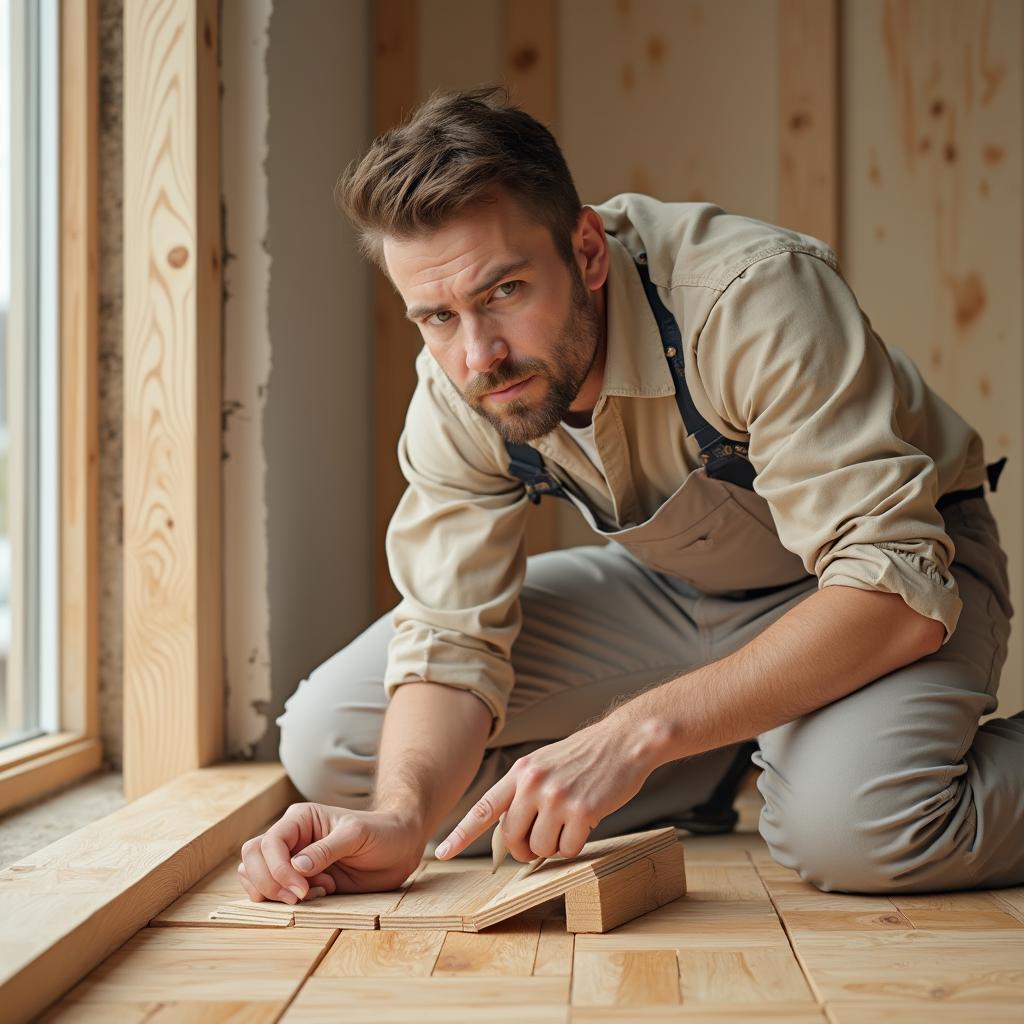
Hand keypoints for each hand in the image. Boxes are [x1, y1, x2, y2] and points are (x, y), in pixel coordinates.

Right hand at [238, 802, 424, 902]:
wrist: (400, 847)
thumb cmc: (381, 832)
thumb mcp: (356, 835)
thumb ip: (327, 850)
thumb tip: (297, 867)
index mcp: (300, 819)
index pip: (268, 843)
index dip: (277, 869)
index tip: (302, 889)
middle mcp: (291, 839)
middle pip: (251, 860)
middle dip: (270, 883)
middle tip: (301, 897)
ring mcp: (292, 861)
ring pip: (255, 877)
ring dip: (276, 893)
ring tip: (313, 893)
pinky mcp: (300, 882)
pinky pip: (273, 893)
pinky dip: (285, 901)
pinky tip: (318, 895)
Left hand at [434, 716, 656, 863]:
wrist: (624, 741)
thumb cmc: (584, 757)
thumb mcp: (543, 764)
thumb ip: (522, 793)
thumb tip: (510, 835)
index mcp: (520, 772)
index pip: (483, 808)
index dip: (461, 834)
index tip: (441, 853)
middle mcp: (533, 783)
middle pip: (511, 838)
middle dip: (524, 848)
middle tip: (540, 842)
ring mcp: (557, 797)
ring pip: (540, 849)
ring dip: (554, 846)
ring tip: (569, 822)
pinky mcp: (582, 811)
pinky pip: (567, 850)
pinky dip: (575, 845)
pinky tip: (585, 823)